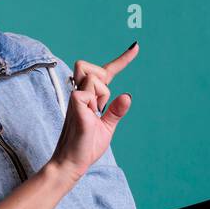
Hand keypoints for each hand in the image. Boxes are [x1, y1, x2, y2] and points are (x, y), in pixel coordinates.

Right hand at [48, 42, 138, 179]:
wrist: (73, 162)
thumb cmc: (86, 145)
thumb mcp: (107, 127)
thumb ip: (116, 111)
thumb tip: (127, 96)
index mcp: (90, 97)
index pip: (106, 72)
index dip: (122, 59)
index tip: (136, 46)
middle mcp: (80, 93)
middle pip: (86, 65)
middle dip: (100, 77)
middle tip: (100, 104)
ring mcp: (76, 98)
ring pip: (94, 77)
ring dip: (101, 95)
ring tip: (96, 113)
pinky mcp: (75, 105)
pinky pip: (89, 94)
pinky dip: (95, 105)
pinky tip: (91, 116)